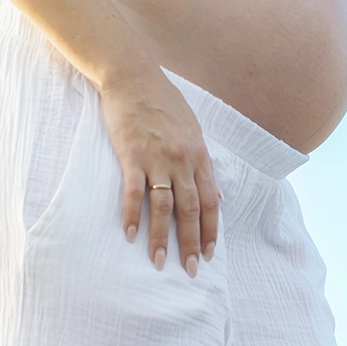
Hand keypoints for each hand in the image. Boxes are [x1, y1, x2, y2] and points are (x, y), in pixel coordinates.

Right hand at [97, 66, 220, 274]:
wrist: (132, 76)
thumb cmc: (163, 100)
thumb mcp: (193, 128)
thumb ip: (202, 161)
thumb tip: (216, 194)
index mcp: (199, 153)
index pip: (210, 201)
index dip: (210, 230)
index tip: (209, 253)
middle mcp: (182, 159)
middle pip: (190, 210)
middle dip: (191, 243)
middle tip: (191, 269)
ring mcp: (157, 158)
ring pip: (164, 207)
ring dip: (163, 238)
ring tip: (160, 262)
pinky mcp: (132, 155)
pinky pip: (134, 193)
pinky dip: (132, 216)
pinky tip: (130, 235)